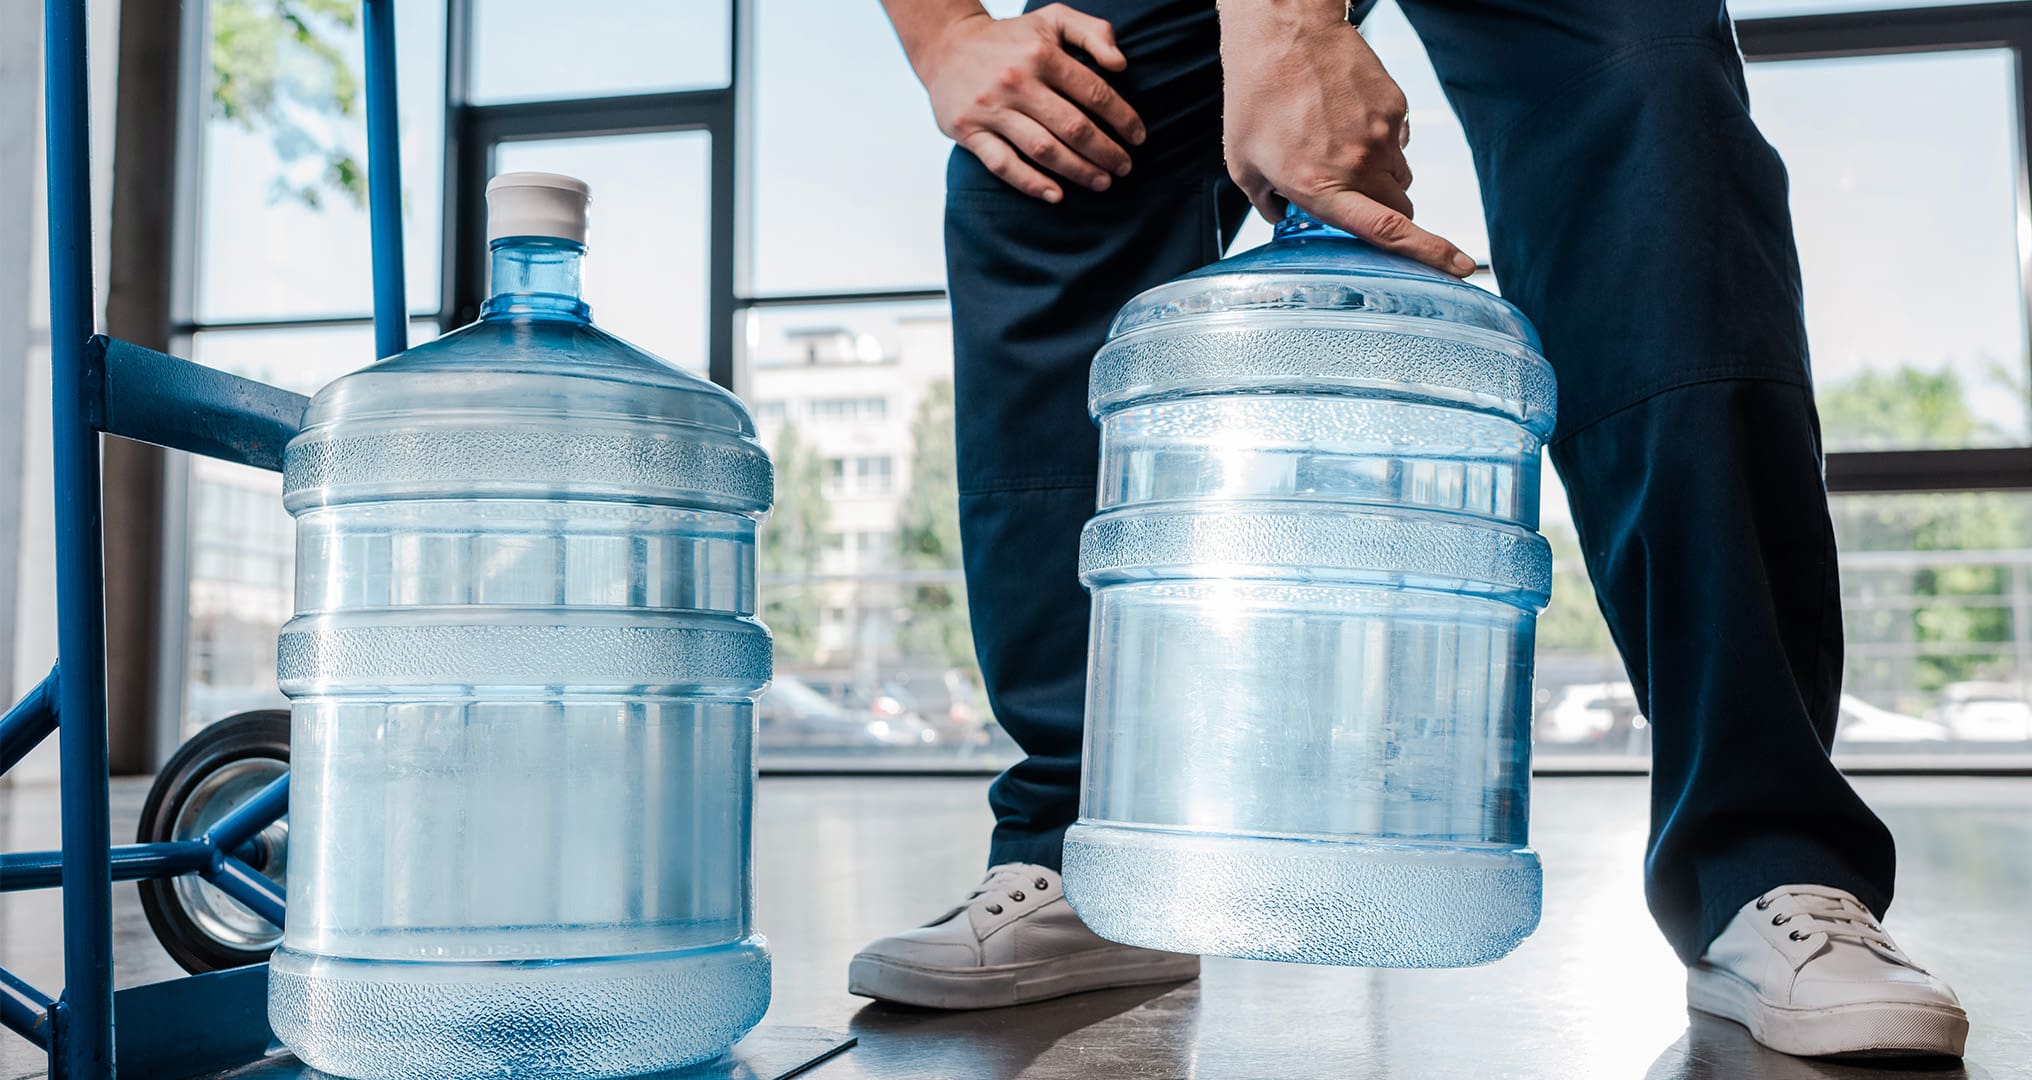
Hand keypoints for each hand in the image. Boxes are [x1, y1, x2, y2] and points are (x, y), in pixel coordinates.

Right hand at [896, 2, 1145, 202]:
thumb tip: (1121, 65)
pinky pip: (1004, 164)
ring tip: (1102, 182)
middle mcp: (1017, 82)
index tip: (1138, 138)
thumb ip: (1093, 32)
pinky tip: (1057, 195)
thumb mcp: (1053, 19)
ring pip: (1043, 149)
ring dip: (1078, 171)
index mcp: (1042, 54)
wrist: (946, 46)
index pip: (1093, 92)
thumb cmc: (1010, 38)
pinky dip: (1031, 183)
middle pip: (1073, 126)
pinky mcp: (970, 132)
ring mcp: (991, 109)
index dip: (1122, 118)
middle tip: (1124, 167)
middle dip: (1106, 151)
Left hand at [1218, 0, 1474, 275]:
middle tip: (1352, 195)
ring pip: (1400, 175)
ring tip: (1338, 146)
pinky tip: (1346, 120)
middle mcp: (1359, 165)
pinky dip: (1379, 140)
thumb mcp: (1242, 163)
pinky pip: (1399, 140)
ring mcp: (1383, 134)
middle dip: (1383, 212)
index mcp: (1322, 187)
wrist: (1284, 35)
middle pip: (1401, 209)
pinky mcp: (1395, 108)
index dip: (1428, 254)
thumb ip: (1266, 201)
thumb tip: (1281, 215)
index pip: (1387, 231)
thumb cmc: (1257, 96)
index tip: (1457, 268)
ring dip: (1379, 175)